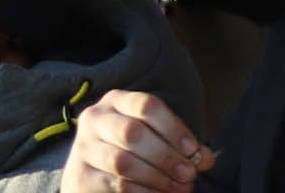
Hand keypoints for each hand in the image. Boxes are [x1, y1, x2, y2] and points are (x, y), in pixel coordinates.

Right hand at [61, 90, 216, 190]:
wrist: (95, 174)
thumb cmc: (134, 149)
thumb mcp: (156, 138)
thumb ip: (181, 145)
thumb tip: (206, 158)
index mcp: (117, 100)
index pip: (147, 106)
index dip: (173, 128)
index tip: (194, 150)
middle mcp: (95, 118)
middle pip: (133, 133)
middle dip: (166, 156)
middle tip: (189, 174)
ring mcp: (82, 147)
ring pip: (123, 161)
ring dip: (157, 177)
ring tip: (180, 187)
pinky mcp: (77, 176)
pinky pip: (114, 184)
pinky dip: (142, 191)